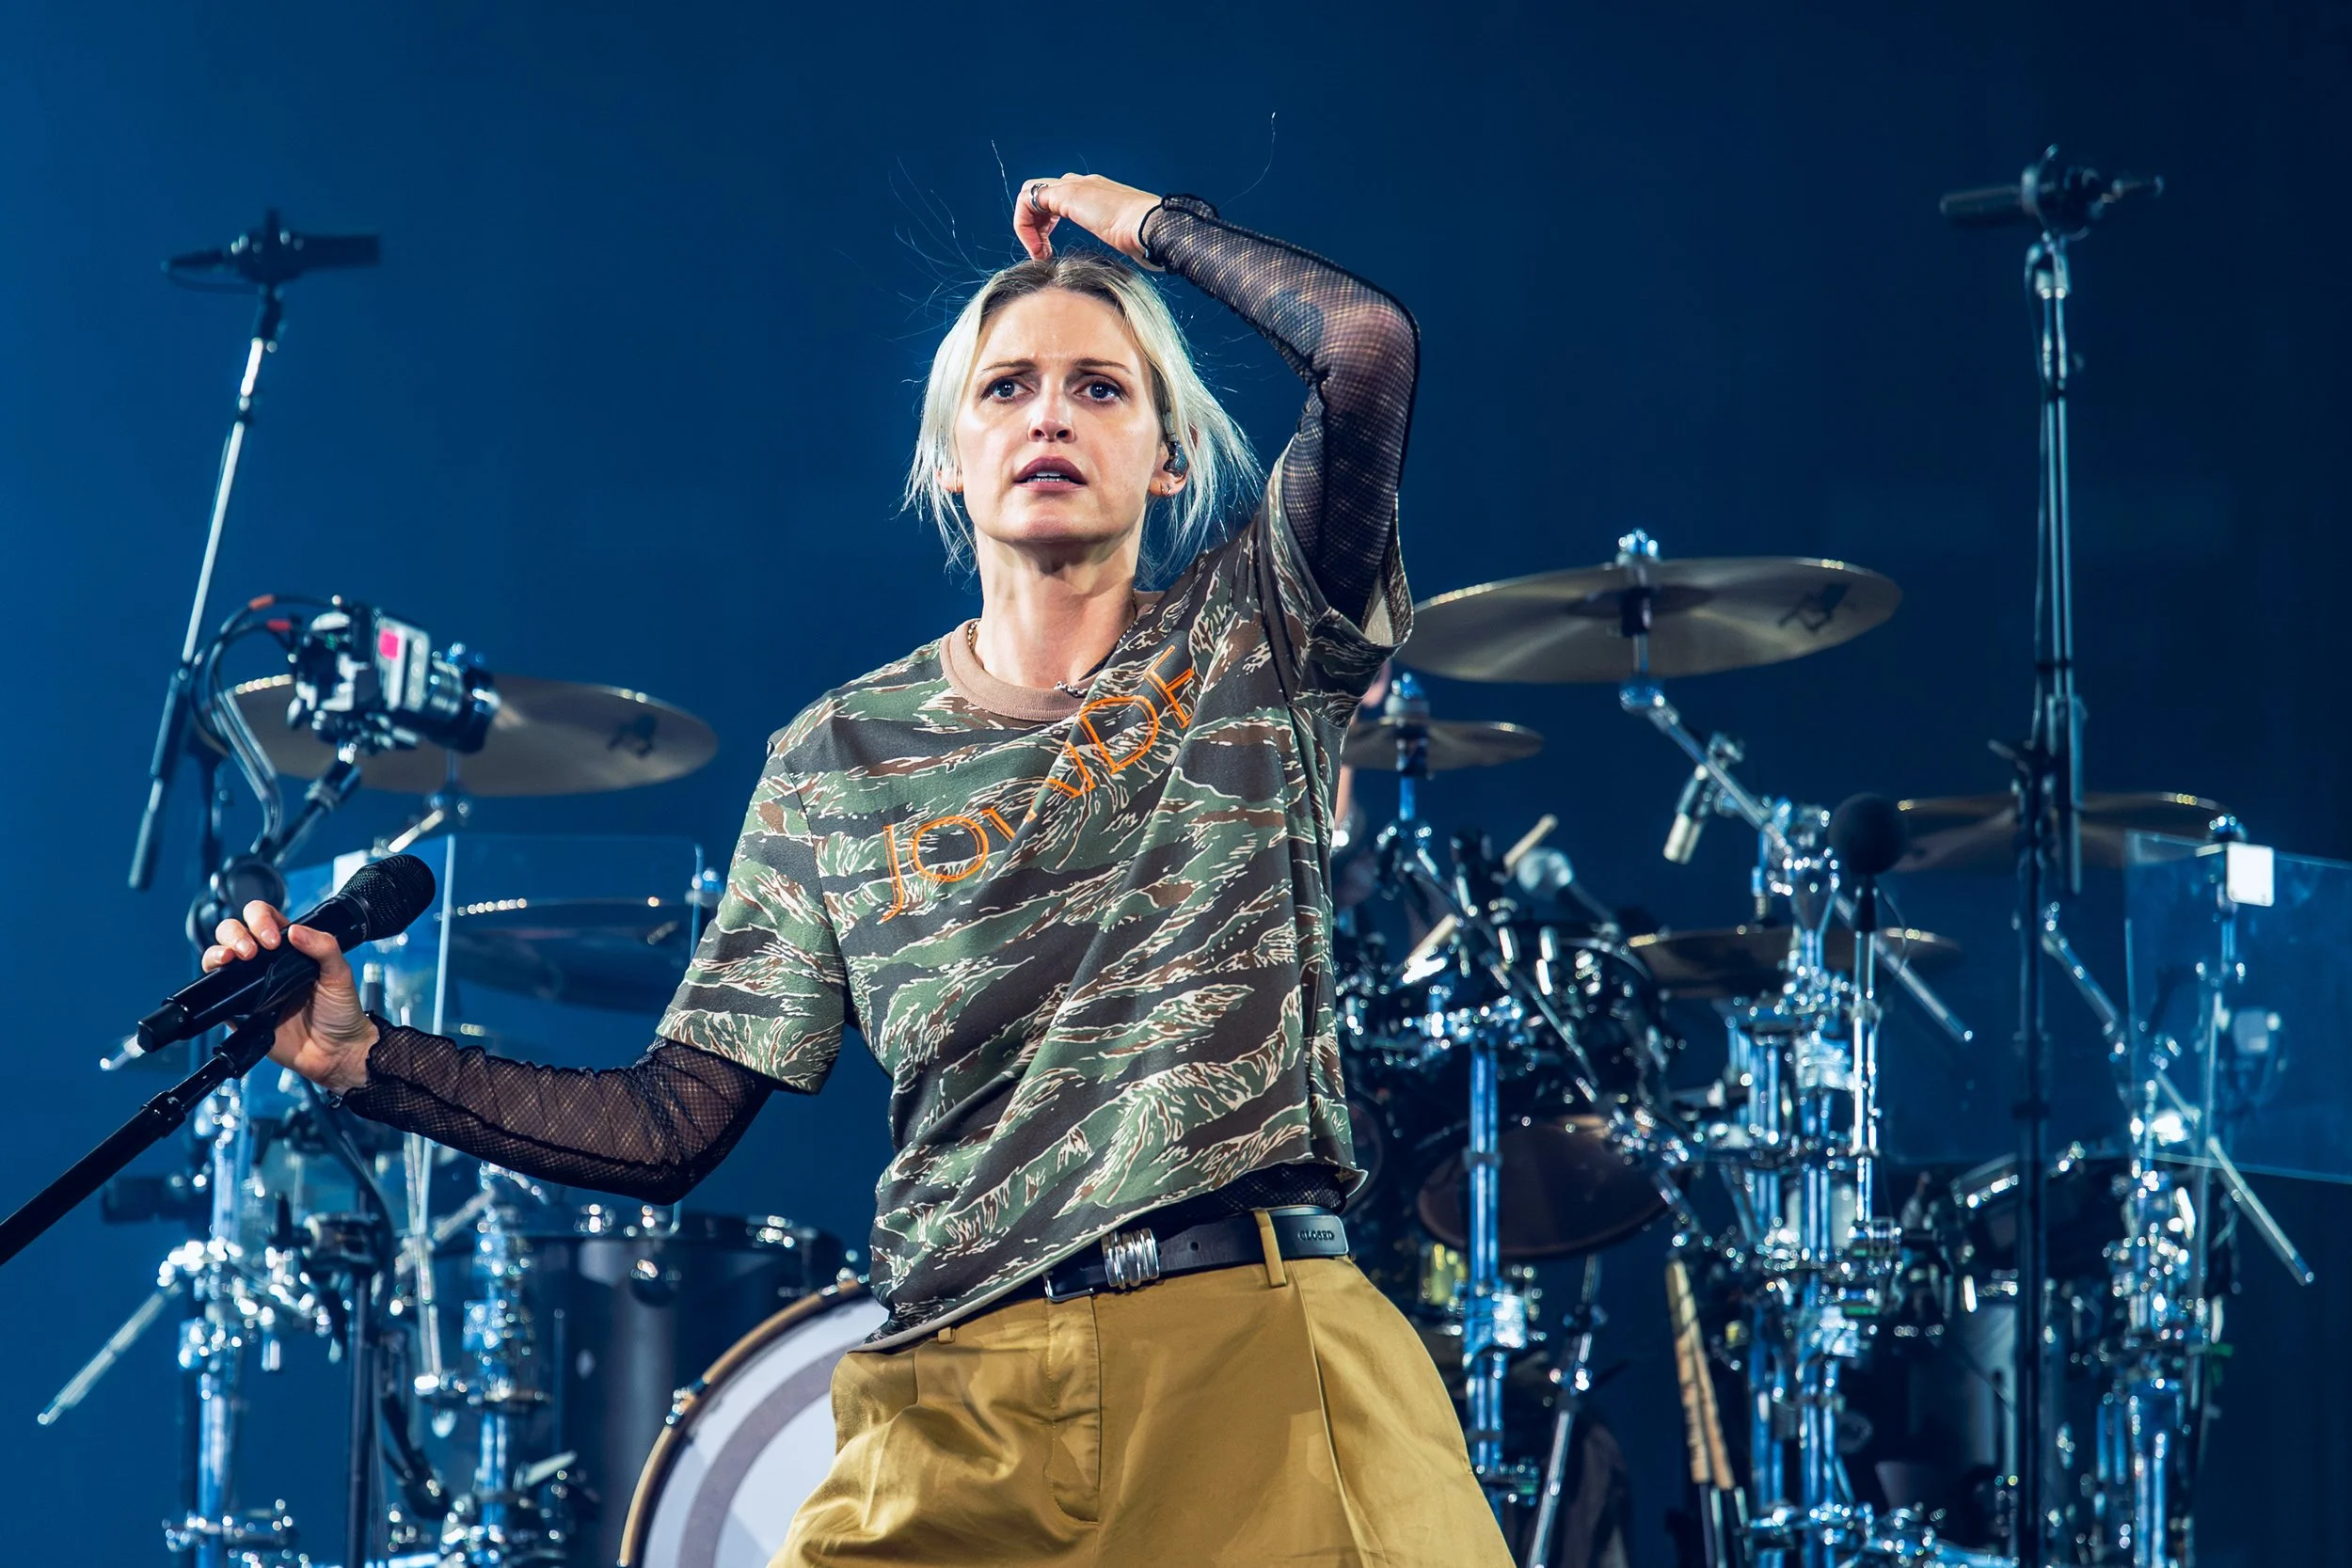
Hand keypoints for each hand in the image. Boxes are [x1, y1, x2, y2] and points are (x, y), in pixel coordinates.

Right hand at [203, 900, 378, 1093]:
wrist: (335, 1053)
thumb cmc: (342, 1013)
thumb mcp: (340, 974)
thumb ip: (324, 948)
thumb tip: (296, 930)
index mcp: (290, 948)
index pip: (264, 917)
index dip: (261, 919)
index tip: (274, 939)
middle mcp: (266, 963)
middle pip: (234, 931)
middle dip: (236, 933)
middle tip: (254, 950)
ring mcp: (251, 986)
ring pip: (219, 956)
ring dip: (220, 950)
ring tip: (235, 958)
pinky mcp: (239, 1010)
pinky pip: (216, 992)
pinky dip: (212, 979)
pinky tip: (225, 975)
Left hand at [1014, 174, 1162, 265]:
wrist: (1154, 227)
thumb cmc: (1147, 240)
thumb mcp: (1127, 241)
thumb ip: (1120, 241)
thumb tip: (1131, 256)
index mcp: (1098, 193)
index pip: (1059, 199)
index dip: (1046, 226)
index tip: (1051, 253)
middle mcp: (1084, 184)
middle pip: (1041, 194)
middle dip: (1034, 225)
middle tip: (1042, 253)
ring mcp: (1075, 186)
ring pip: (1031, 194)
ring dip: (1026, 226)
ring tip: (1038, 253)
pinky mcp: (1067, 194)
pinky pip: (1027, 201)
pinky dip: (1023, 226)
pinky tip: (1038, 249)